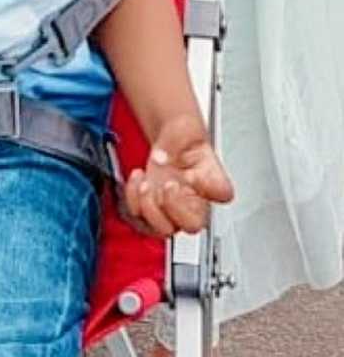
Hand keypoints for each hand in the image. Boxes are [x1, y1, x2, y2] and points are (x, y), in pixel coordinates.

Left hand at [125, 114, 233, 236]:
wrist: (168, 146)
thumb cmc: (182, 139)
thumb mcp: (183, 128)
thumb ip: (179, 138)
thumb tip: (163, 158)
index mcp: (212, 180)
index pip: (223, 194)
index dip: (210, 190)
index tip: (193, 175)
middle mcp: (195, 200)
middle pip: (193, 224)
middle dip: (174, 207)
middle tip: (167, 185)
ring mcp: (174, 211)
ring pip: (164, 229)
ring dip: (149, 207)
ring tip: (147, 183)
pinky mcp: (153, 213)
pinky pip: (140, 219)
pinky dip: (133, 200)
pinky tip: (138, 179)